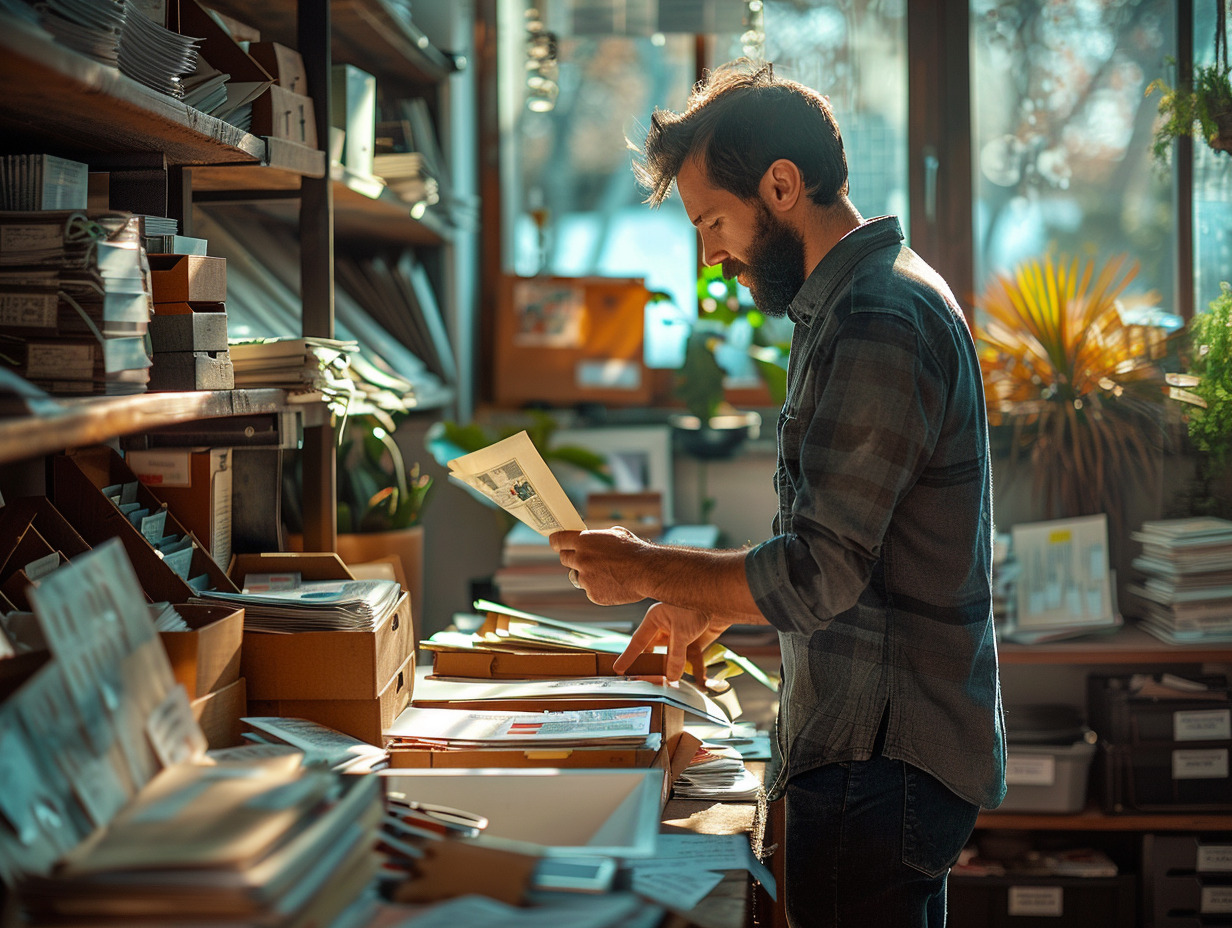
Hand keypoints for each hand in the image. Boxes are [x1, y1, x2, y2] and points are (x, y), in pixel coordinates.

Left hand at [550, 526, 648, 604]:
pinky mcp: (593, 595)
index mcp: (584, 541)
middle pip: (564, 559)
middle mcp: (580, 560)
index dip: (556, 541)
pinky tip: (613, 583)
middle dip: (572, 558)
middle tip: (584, 558)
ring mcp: (586, 579)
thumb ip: (597, 538)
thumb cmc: (635, 550)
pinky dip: (598, 588)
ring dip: (585, 574)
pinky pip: (589, 590)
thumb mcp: (614, 534)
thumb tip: (591, 539)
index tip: (556, 543)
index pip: (557, 540)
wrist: (647, 571)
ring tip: (606, 572)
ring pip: (577, 576)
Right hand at [613, 602, 730, 685]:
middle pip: (654, 652)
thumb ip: (675, 656)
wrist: (722, 600)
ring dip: (673, 671)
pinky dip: (696, 671)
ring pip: (672, 658)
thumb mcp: (682, 632)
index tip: (618, 669)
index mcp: (655, 619)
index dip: (628, 656)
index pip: (638, 642)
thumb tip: (671, 677)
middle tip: (647, 682)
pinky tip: (700, 682)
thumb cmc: (698, 605)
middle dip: (652, 667)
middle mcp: (665, 627)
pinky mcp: (695, 642)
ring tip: (670, 685)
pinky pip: (692, 660)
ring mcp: (680, 635)